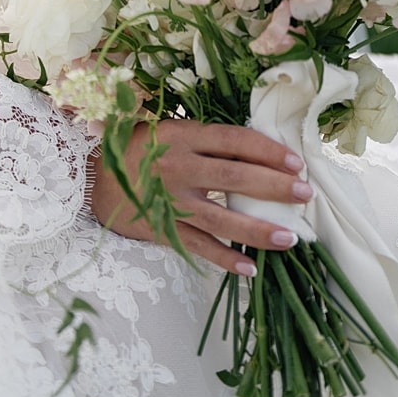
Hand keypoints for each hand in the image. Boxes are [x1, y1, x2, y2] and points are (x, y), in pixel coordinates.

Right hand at [89, 119, 311, 276]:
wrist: (93, 180)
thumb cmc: (136, 148)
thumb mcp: (164, 128)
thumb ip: (202, 136)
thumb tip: (251, 145)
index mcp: (181, 135)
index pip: (233, 140)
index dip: (267, 149)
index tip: (295, 160)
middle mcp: (178, 167)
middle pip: (235, 177)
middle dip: (275, 186)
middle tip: (305, 193)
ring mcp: (172, 201)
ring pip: (223, 218)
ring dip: (260, 230)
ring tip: (291, 237)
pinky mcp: (164, 229)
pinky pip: (200, 247)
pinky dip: (225, 259)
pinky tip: (250, 269)